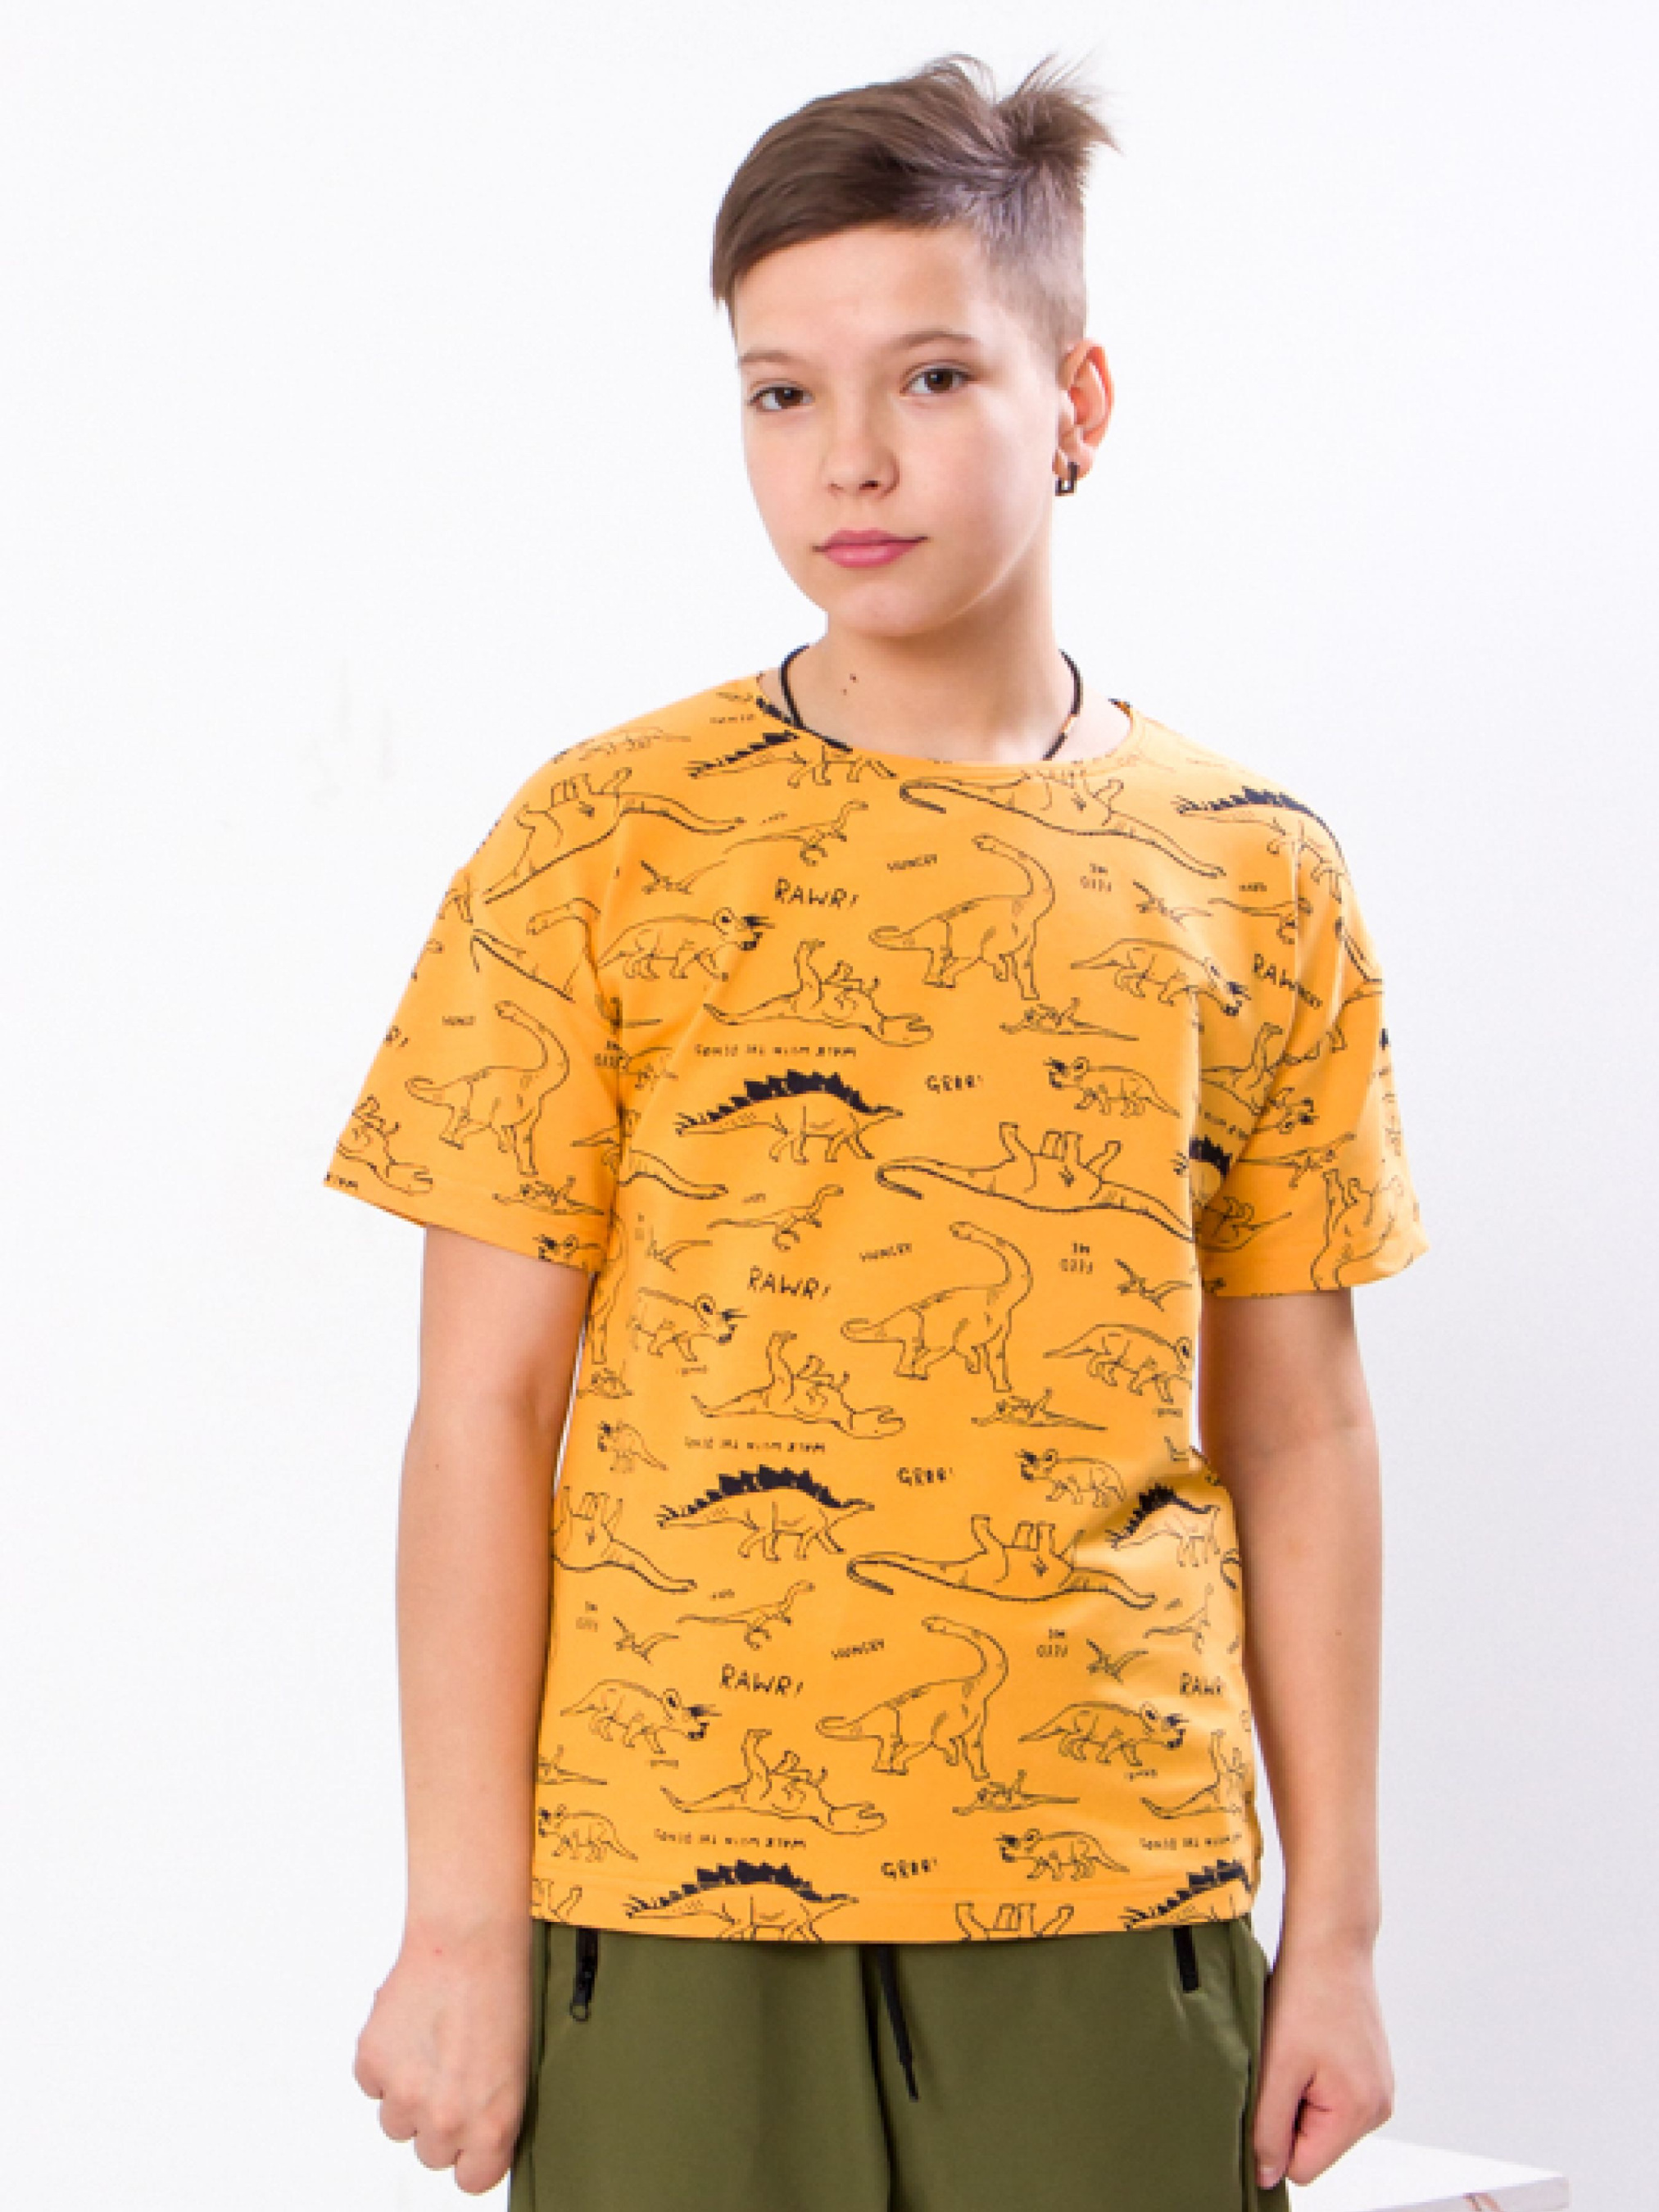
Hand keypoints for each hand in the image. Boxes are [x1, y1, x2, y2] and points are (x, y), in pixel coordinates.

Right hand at [352, 1916, 534, 2194]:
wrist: (468, 1940)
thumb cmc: (501, 1993)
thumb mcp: (516, 2068)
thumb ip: (490, 2114)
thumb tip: (471, 2142)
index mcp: (492, 2124)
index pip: (472, 2181)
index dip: (471, 2156)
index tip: (472, 2136)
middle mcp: (447, 2119)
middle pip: (430, 2154)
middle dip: (438, 2121)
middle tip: (453, 2074)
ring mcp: (405, 2094)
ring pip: (396, 2123)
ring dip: (408, 2094)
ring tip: (432, 2045)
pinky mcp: (372, 2063)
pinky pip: (372, 2084)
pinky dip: (385, 2062)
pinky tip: (411, 2028)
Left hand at [1252, 1935, 1394, 2191]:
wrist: (1330, 1942)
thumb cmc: (1304, 1995)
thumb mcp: (1276, 2067)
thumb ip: (1269, 2129)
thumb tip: (1267, 2176)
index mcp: (1359, 2112)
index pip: (1304, 2168)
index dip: (1274, 2137)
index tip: (1267, 2092)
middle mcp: (1378, 2108)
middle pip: (1315, 2145)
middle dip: (1289, 2111)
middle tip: (1282, 2063)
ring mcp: (1378, 2088)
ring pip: (1322, 2120)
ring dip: (1299, 2092)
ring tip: (1296, 2048)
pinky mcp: (1371, 2070)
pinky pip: (1332, 2096)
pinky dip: (1312, 2077)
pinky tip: (1308, 2042)